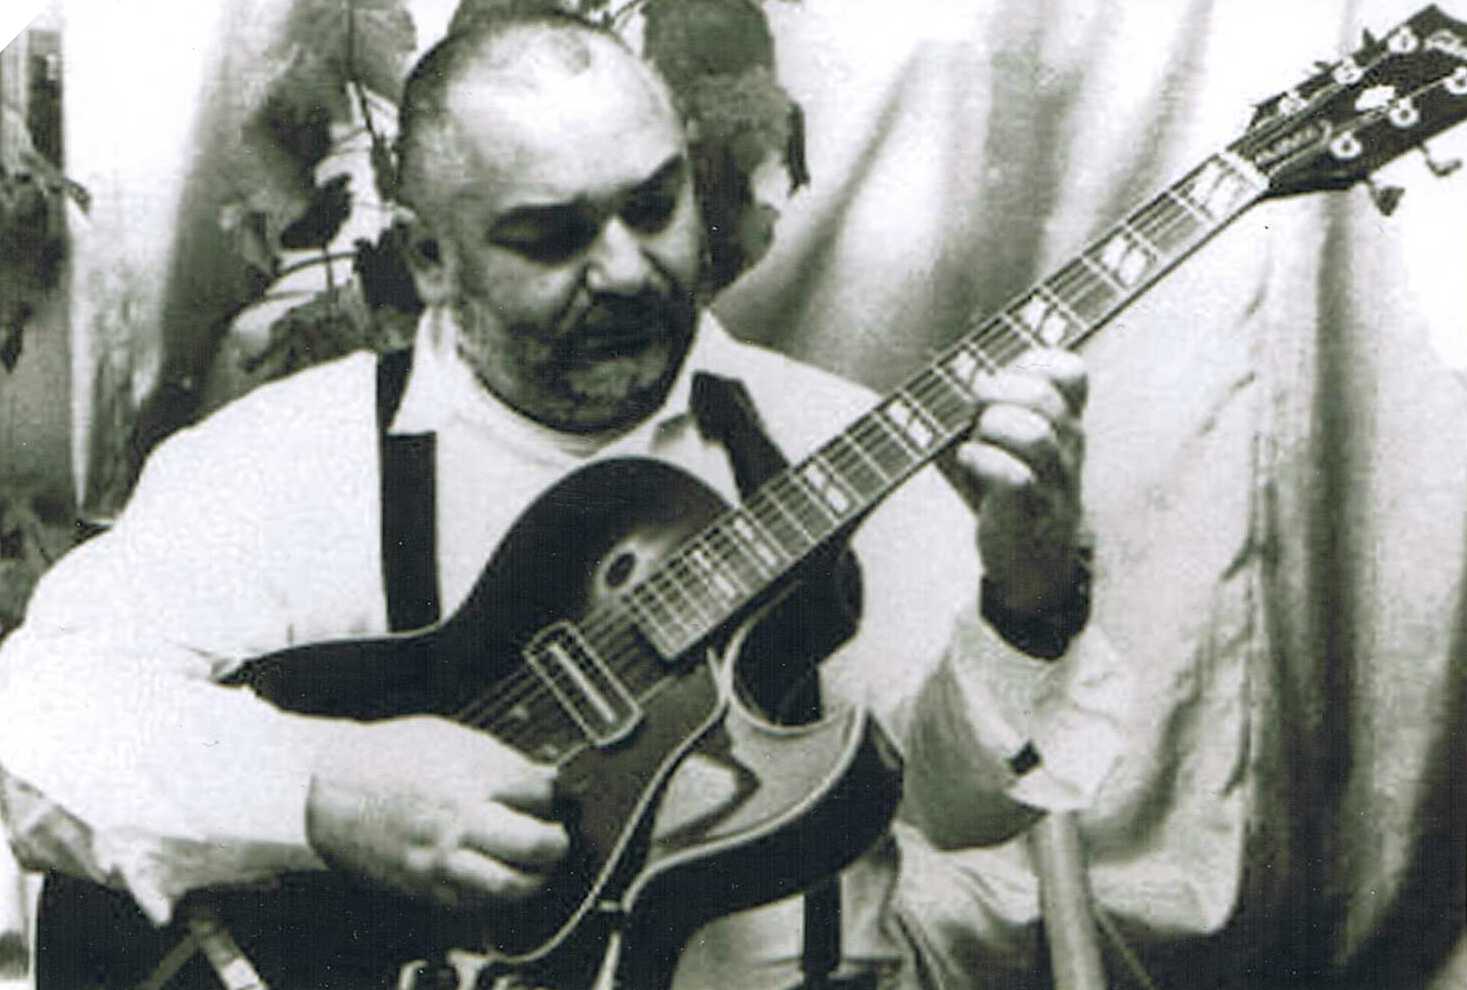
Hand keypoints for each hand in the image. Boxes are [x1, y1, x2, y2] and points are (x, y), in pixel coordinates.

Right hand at [306, 716, 568, 908]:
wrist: (325, 791)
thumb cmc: (385, 758)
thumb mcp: (449, 738)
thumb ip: (500, 760)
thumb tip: (544, 775)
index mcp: (467, 779)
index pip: (538, 793)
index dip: (552, 794)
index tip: (552, 794)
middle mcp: (457, 823)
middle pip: (535, 844)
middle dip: (557, 842)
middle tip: (558, 838)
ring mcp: (440, 860)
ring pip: (509, 885)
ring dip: (536, 878)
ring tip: (538, 867)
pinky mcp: (422, 887)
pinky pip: (474, 903)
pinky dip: (496, 895)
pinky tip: (499, 878)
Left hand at [939, 348, 1087, 617]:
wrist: (1032, 565)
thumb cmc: (1010, 493)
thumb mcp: (1008, 444)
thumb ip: (990, 407)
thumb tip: (952, 375)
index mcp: (1063, 423)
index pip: (1071, 373)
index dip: (1035, 362)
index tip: (1007, 374)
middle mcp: (1067, 448)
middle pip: (1043, 398)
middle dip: (999, 391)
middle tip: (976, 406)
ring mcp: (1054, 482)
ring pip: (1033, 435)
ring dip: (992, 429)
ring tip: (974, 439)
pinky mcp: (1031, 513)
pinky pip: (1016, 478)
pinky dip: (984, 462)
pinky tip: (968, 460)